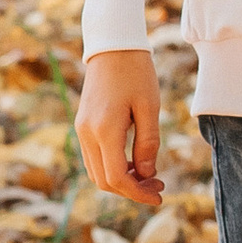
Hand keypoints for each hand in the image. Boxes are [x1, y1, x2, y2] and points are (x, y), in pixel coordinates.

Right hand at [76, 50, 164, 206]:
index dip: (138, 193)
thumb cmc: (136, 73)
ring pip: (97, 172)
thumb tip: (147, 174)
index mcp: (104, 130)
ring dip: (122, 180)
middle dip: (132, 190)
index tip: (159, 195)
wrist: (112, 46)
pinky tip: (135, 161)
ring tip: (150, 174)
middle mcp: (87, 134)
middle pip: (104, 181)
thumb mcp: (150, 108)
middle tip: (159, 185)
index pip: (117, 178)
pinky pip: (95, 158)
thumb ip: (148, 143)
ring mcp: (82, 130)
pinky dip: (114, 167)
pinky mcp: (83, 125)